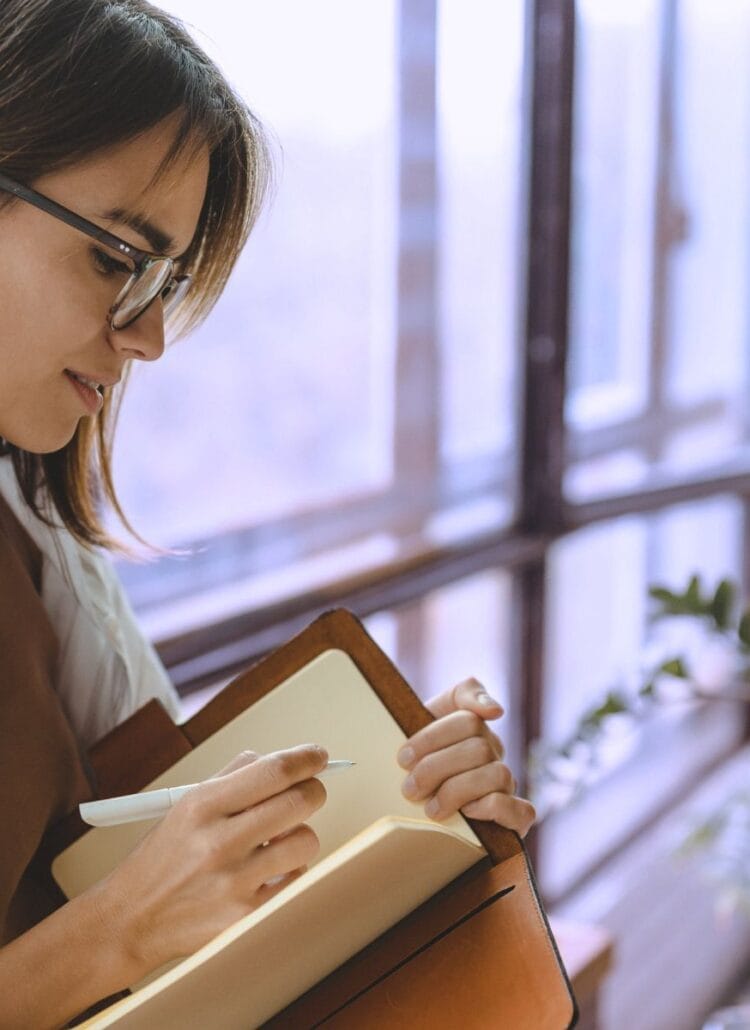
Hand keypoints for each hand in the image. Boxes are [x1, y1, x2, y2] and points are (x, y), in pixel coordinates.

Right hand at [93, 744, 327, 978]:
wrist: (131, 918)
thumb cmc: (164, 857)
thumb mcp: (186, 804)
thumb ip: (233, 777)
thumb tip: (280, 759)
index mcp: (204, 805)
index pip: (273, 770)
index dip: (306, 758)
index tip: (318, 756)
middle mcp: (220, 842)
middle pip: (300, 802)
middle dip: (312, 791)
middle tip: (308, 792)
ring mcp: (234, 882)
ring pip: (306, 841)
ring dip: (300, 835)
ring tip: (277, 840)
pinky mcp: (245, 916)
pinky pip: (297, 880)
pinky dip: (291, 871)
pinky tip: (269, 871)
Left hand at [397, 678, 534, 836]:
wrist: (411, 815)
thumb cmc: (417, 766)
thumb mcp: (420, 724)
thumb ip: (458, 697)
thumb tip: (496, 709)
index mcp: (474, 727)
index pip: (467, 718)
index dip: (432, 737)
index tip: (403, 758)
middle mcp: (494, 752)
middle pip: (478, 748)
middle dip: (437, 768)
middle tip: (410, 788)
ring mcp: (507, 784)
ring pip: (498, 774)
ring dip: (458, 791)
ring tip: (430, 808)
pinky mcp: (517, 818)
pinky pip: (521, 810)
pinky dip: (492, 808)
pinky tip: (466, 813)